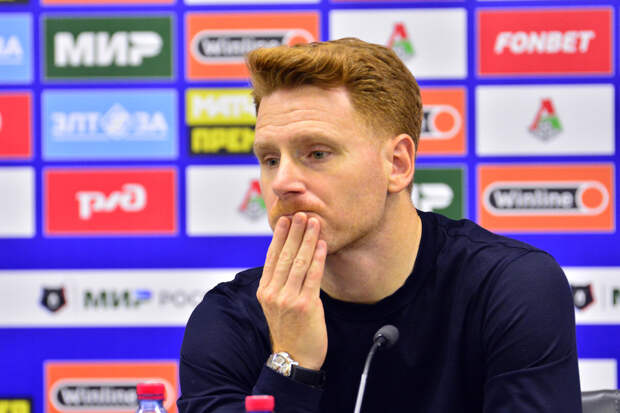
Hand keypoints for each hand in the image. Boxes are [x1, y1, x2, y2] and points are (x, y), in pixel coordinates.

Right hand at [257, 212, 327, 369]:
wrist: (294, 360)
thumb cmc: (290, 331)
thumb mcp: (276, 306)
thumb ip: (281, 284)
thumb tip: (292, 259)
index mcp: (265, 291)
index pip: (272, 257)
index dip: (279, 236)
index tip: (285, 219)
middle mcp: (274, 293)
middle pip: (285, 255)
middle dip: (294, 232)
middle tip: (301, 213)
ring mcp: (288, 299)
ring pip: (299, 262)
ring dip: (308, 239)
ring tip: (314, 222)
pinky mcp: (305, 305)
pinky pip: (312, 276)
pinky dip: (318, 258)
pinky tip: (322, 245)